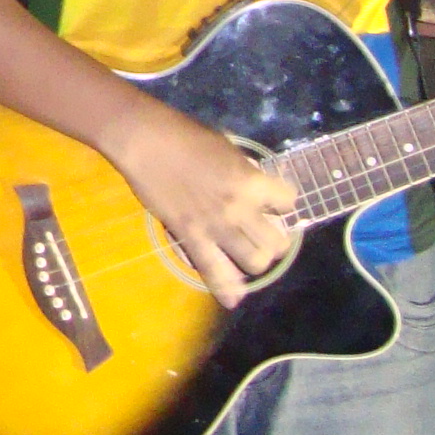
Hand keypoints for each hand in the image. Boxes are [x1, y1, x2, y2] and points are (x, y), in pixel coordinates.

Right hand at [106, 97, 297, 307]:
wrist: (146, 142)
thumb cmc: (186, 136)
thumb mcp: (228, 149)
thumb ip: (246, 174)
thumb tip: (256, 190)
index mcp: (252, 181)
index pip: (288, 202)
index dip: (283, 202)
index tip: (274, 201)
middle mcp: (241, 209)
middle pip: (276, 242)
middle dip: (274, 240)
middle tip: (263, 233)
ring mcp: (216, 227)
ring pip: (254, 262)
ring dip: (255, 260)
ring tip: (247, 254)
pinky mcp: (191, 238)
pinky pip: (214, 272)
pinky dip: (227, 290)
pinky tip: (234, 299)